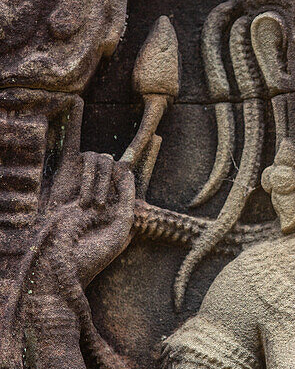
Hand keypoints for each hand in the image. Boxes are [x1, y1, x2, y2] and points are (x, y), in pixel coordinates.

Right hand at [31, 110, 135, 298]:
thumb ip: (128, 196)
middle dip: (128, 157)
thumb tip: (127, 167)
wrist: (63, 264)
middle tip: (134, 158)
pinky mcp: (66, 175)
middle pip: (119, 161)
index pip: (137, 173)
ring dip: (97, 181)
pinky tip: (76, 104)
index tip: (157, 139)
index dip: (147, 156)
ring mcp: (85, 181)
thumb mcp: (121, 227)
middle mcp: (104, 188)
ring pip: (101, 160)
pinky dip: (74, 122)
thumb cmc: (93, 253)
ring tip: (89, 207)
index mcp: (120, 202)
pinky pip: (71, 144)